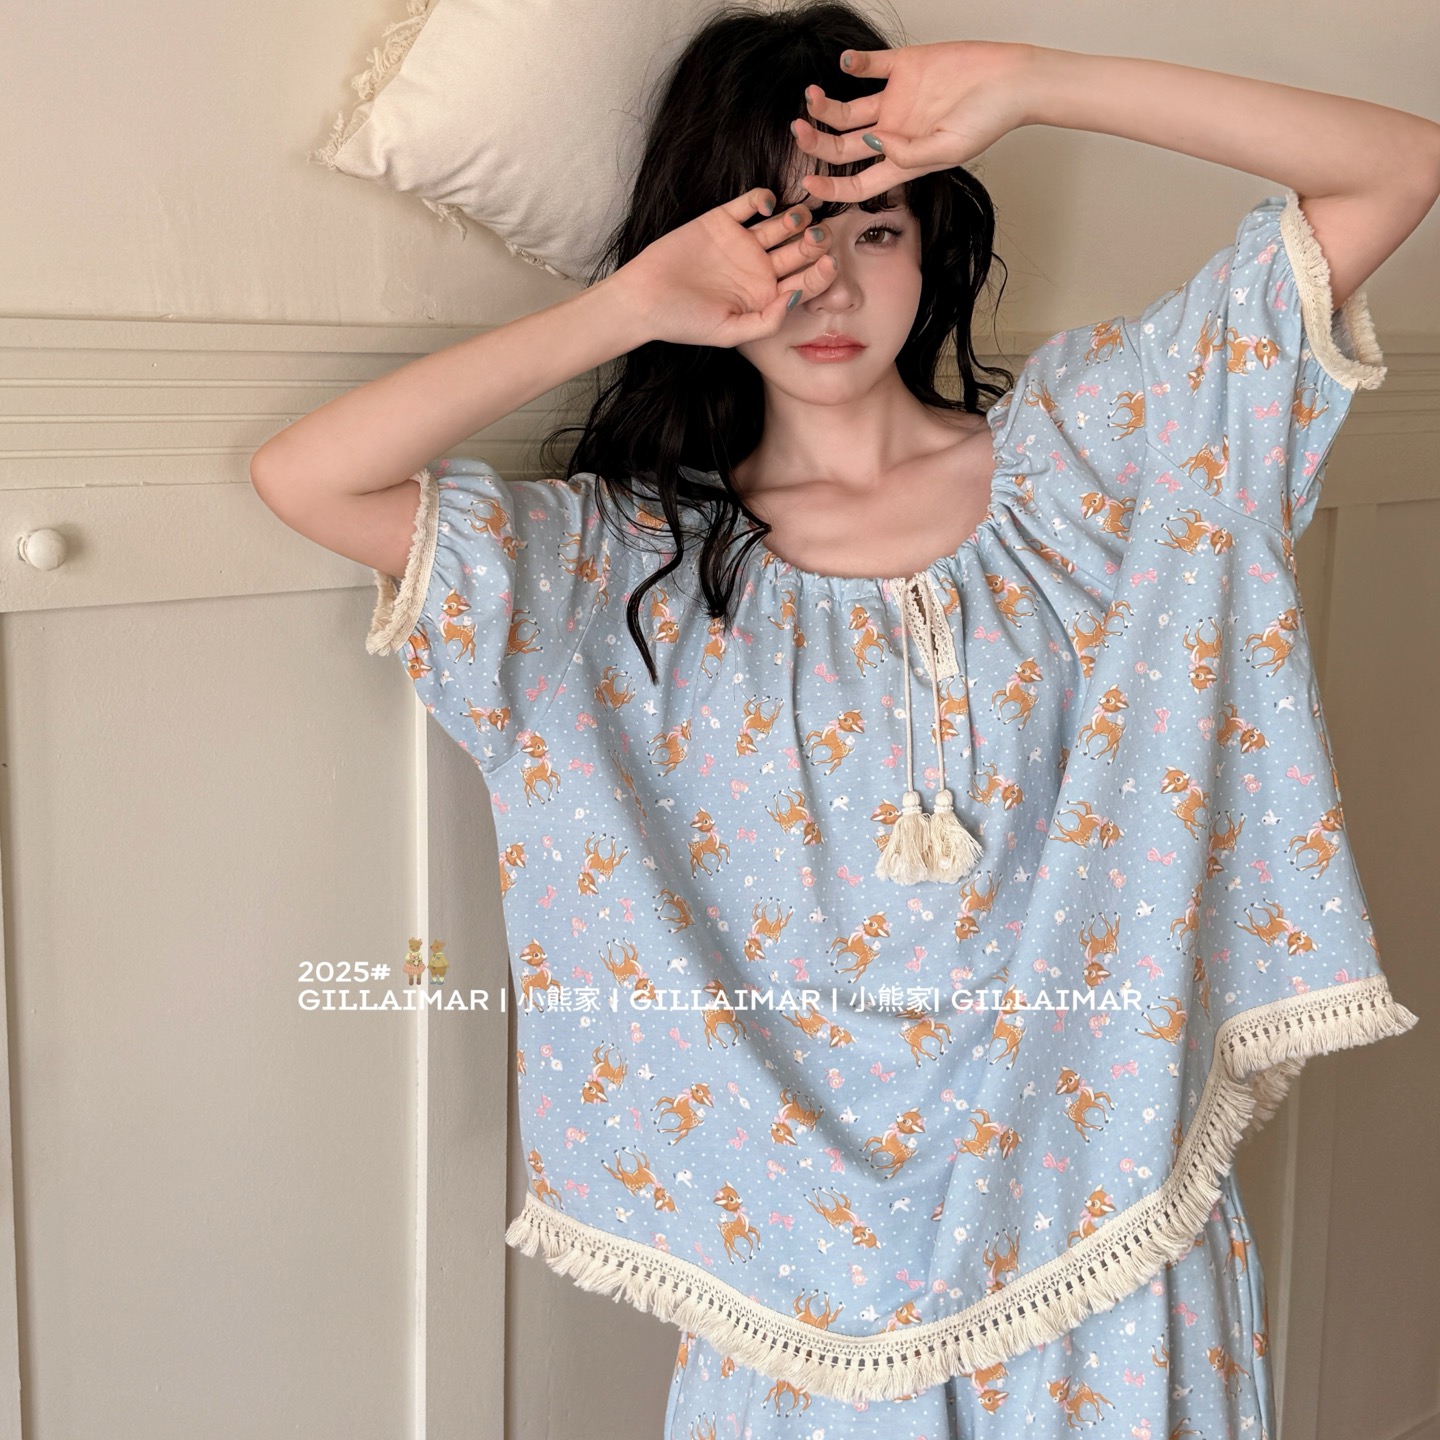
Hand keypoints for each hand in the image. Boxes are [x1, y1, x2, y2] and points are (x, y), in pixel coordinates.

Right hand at [614, 188, 836, 348]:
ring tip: (799, 217)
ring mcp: (742, 243)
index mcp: (765, 297)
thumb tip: (796, 298)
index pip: (803, 283)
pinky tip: (767, 207)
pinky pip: (750, 203)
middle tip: (820, 235)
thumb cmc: (684, 323)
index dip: (820, 274)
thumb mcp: (729, 332)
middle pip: (798, 251)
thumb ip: (766, 321)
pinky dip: (764, 198)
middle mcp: (758, 269)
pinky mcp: (722, 220)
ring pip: (781, 225)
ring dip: (796, 218)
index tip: (829, 264)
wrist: (644, 299)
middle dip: (814, 242)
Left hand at [792, 40, 1034, 203]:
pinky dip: (853, 63)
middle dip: (817, 141)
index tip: (807, 183)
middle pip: (843, 146)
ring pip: (847, 109)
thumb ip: (910, 154)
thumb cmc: (989, 121)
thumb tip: (877, 144)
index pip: (858, 182)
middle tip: (800, 129)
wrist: (1012, 78)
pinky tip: (844, 64)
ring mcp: (896, 100)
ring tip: (812, 97)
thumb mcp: (949, 149)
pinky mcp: (904, 66)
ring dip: (825, 106)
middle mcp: (893, 133)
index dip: (830, 187)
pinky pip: (869, 65)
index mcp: (902, 161)